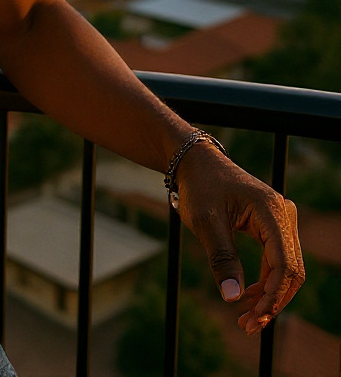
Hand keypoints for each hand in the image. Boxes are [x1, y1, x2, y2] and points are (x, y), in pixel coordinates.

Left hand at [174, 143, 303, 333]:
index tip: (253, 317)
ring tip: (246, 317)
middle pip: (291, 271)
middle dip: (272, 301)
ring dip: (270, 295)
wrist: (196, 163)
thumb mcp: (204, 221)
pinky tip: (249, 297)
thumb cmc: (199, 187)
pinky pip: (278, 261)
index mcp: (271, 210)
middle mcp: (284, 215)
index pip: (283, 263)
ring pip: (286, 269)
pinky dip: (265, 281)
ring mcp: (281, 220)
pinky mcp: (273, 226)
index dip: (272, 295)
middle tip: (247, 325)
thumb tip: (233, 298)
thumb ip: (221, 258)